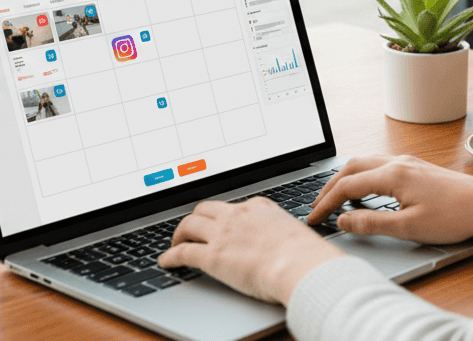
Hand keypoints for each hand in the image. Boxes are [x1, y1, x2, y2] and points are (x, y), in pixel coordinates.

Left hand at [158, 198, 344, 304]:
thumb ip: (280, 233)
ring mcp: (223, 234)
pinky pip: (183, 252)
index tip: (218, 223)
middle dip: (195, 219)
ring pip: (189, 225)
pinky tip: (167, 262)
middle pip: (205, 209)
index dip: (221, 216)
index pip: (232, 206)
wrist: (301, 265)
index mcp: (259, 207)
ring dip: (179, 234)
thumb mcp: (293, 233)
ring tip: (175, 244)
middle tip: (191, 230)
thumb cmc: (305, 254)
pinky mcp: (213, 257)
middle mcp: (238, 215)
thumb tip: (281, 243)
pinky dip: (171, 256)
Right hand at [308, 155, 472, 243]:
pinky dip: (362, 176)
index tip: (314, 219)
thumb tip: (343, 221)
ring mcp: (407, 162)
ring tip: (333, 199)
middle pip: (351, 168)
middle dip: (329, 187)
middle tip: (316, 207)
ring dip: (345, 179)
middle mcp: (398, 162)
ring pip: (365, 163)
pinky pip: (378, 165)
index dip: (326, 203)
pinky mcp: (416, 167)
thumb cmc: (454, 216)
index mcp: (393, 175)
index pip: (347, 186)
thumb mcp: (409, 227)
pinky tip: (364, 191)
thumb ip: (372, 223)